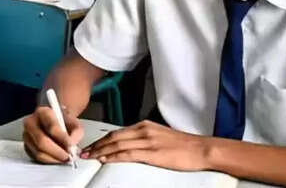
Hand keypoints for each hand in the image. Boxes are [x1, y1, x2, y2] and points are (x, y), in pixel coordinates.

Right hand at [23, 105, 83, 163]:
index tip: (71, 146)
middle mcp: (31, 122)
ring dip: (53, 158)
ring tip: (64, 159)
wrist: (55, 122)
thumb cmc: (64, 122)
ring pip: (38, 152)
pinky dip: (49, 161)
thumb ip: (76, 133)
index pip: (51, 126)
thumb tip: (72, 146)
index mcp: (42, 112)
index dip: (62, 138)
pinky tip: (57, 159)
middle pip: (41, 141)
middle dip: (57, 152)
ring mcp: (27, 135)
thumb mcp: (74, 123)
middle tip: (68, 156)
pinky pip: (36, 158)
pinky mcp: (26, 147)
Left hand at [82, 120, 210, 170]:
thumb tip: (131, 145)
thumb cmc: (184, 145)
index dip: (102, 139)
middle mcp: (144, 130)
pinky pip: (128, 154)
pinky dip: (114, 156)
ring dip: (101, 151)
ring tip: (90, 157)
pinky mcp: (152, 152)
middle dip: (96, 145)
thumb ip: (145, 139)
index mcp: (145, 126)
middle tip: (84, 152)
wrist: (201, 149)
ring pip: (117, 144)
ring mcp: (148, 141)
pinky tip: (106, 159)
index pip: (117, 132)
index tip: (92, 146)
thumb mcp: (161, 136)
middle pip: (113, 137)